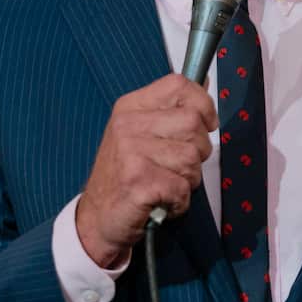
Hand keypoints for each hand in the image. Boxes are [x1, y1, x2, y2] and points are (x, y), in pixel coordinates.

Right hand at [76, 73, 216, 267]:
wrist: (96, 218)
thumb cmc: (123, 176)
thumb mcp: (140, 132)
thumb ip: (171, 109)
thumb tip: (204, 82)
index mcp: (131, 107)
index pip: (179, 85)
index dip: (202, 104)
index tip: (205, 124)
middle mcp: (128, 125)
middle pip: (193, 123)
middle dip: (198, 150)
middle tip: (177, 166)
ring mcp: (131, 153)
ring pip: (192, 158)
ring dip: (188, 179)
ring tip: (166, 184)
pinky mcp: (138, 182)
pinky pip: (183, 187)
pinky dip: (179, 201)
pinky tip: (162, 201)